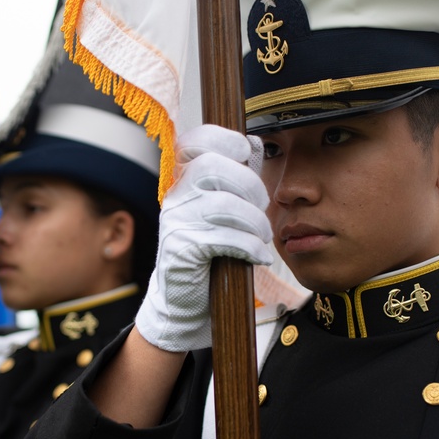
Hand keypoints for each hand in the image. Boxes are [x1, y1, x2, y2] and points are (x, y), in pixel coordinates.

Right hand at [134, 124, 272, 351]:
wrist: (182, 300)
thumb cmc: (207, 252)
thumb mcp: (217, 211)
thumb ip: (231, 180)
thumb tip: (254, 143)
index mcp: (183, 181)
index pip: (193, 142)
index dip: (221, 138)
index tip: (244, 152)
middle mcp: (175, 196)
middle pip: (212, 167)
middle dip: (249, 185)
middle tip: (262, 207)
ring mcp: (176, 222)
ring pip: (223, 204)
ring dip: (254, 222)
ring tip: (263, 237)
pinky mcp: (182, 250)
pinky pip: (224, 238)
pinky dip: (249, 246)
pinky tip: (258, 255)